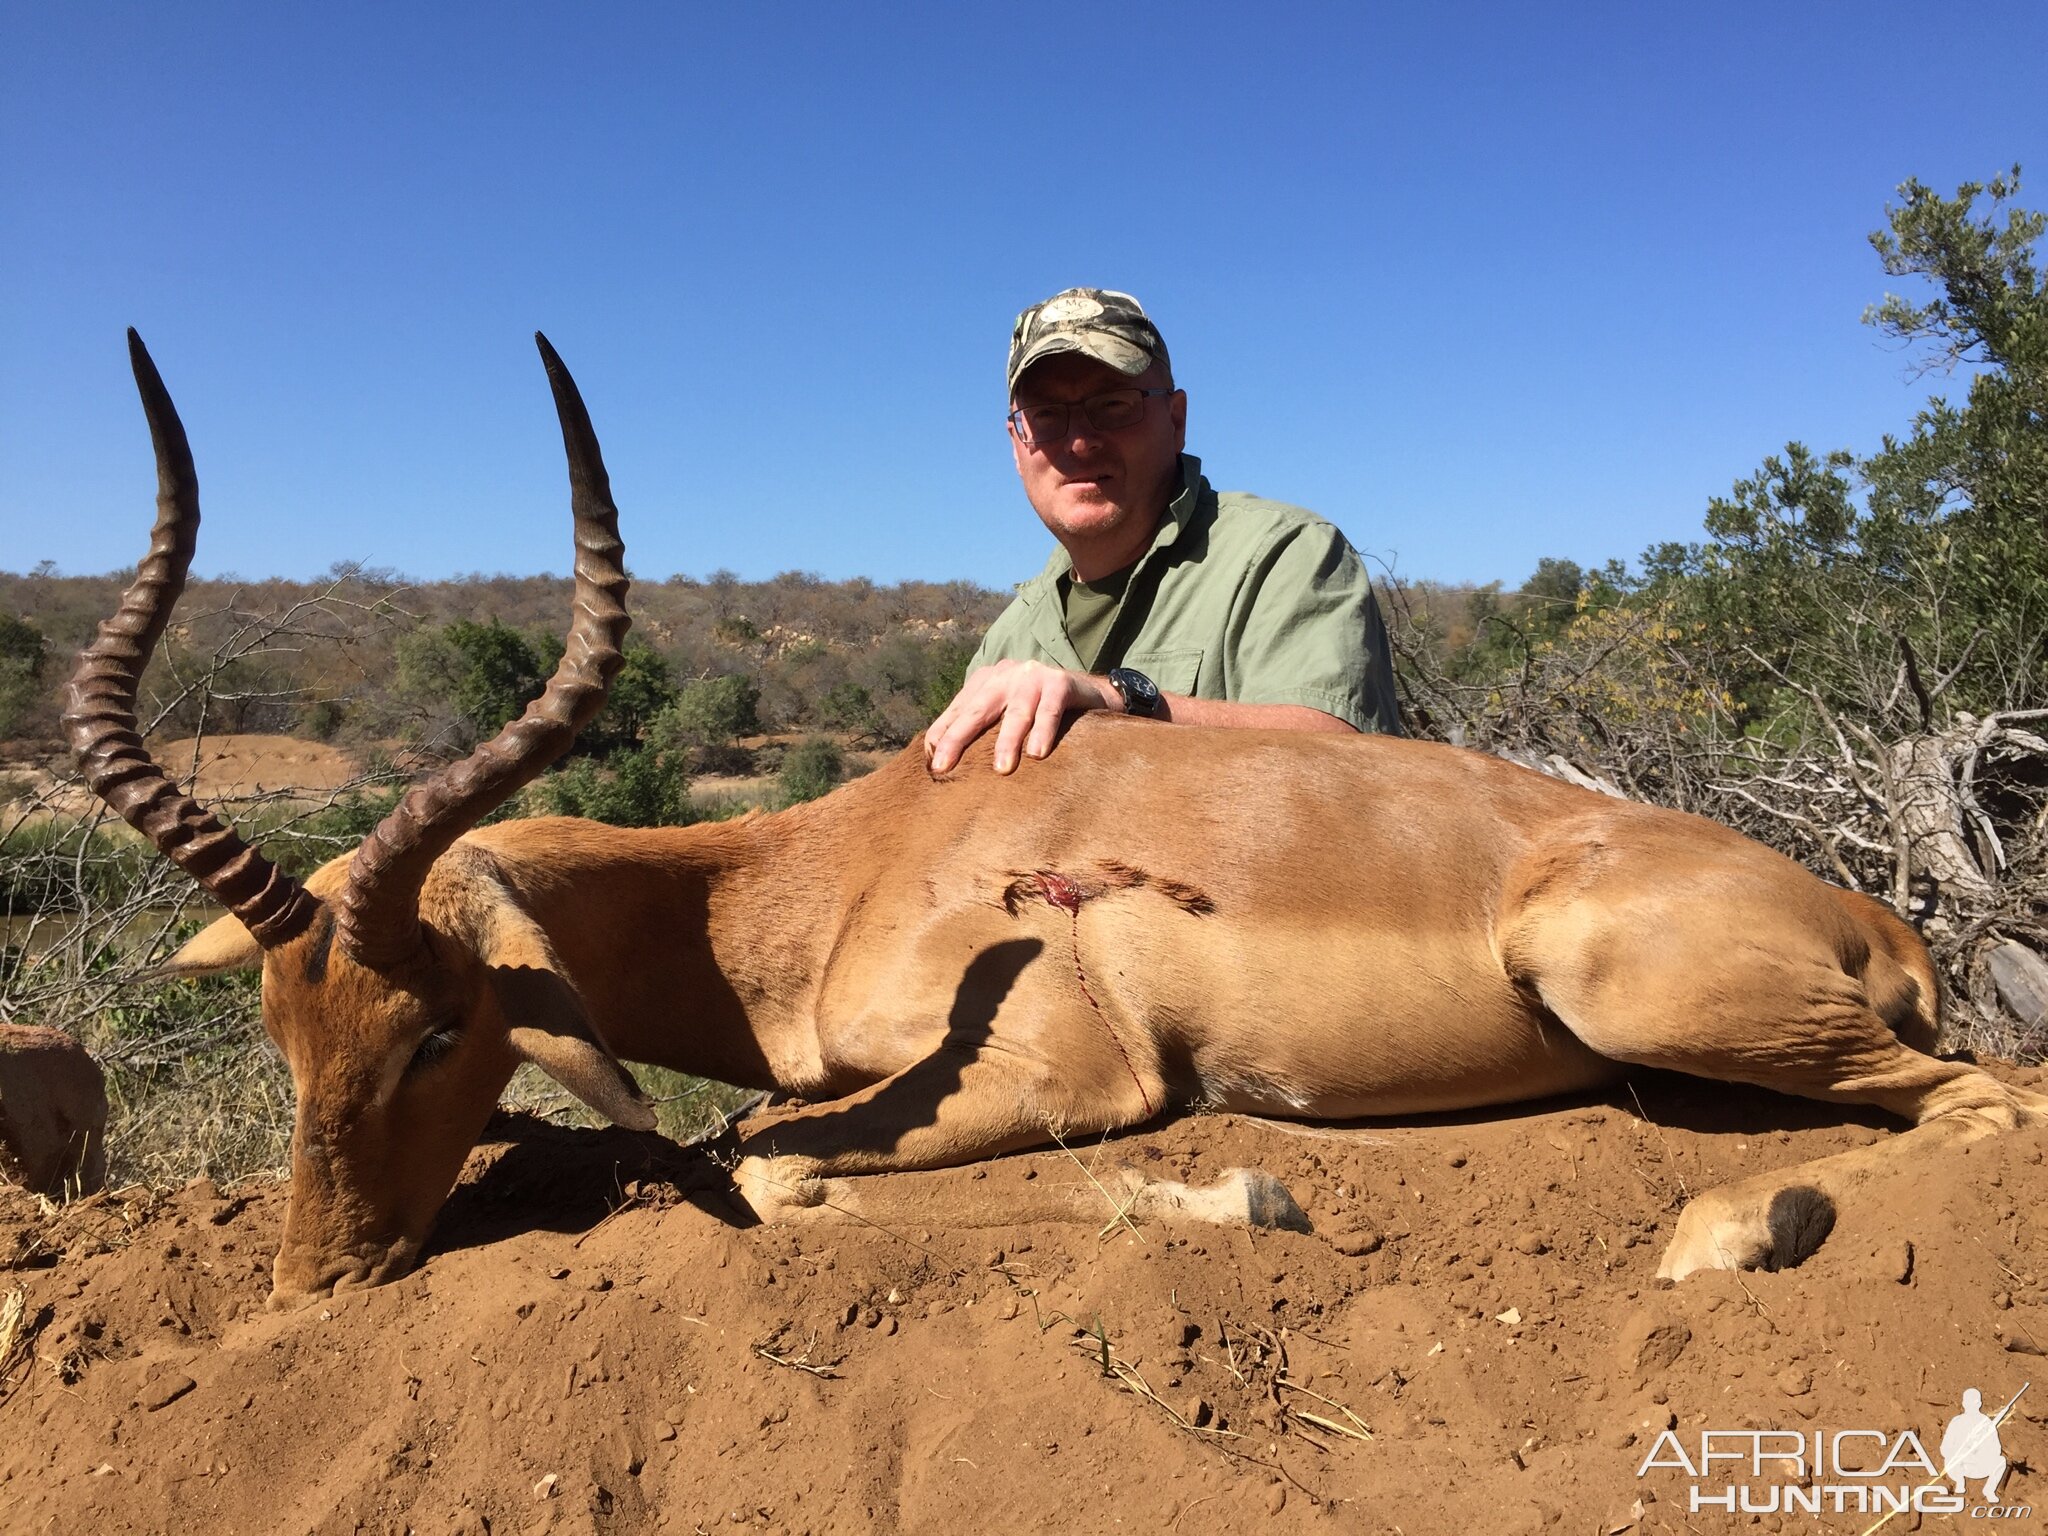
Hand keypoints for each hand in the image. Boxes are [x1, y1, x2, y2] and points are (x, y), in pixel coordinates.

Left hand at [924, 659, 1117, 773]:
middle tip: (943, 767)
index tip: (928, 765)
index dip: (942, 735)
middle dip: (958, 738)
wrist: (1091, 694)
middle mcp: (1006, 674)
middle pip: (977, 709)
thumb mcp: (1007, 713)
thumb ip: (983, 727)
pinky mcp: (1061, 683)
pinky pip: (1050, 710)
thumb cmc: (1041, 711)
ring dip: (1007, 741)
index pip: (958, 710)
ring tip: (1001, 770)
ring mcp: (1034, 676)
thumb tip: (946, 760)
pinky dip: (1043, 731)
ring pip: (1016, 712)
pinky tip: (1038, 754)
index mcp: (987, 681)